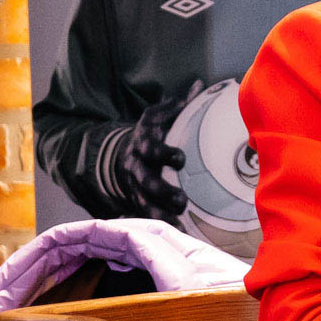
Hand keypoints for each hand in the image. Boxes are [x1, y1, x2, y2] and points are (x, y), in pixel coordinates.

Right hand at [110, 80, 203, 222]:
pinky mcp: (137, 202)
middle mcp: (137, 167)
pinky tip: (176, 236)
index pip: (151, 149)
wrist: (121, 155)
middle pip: (146, 182)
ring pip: (144, 204)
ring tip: (179, 226)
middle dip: (162, 192)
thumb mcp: (158, 116)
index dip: (164, 154)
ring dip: (160, 216)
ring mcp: (135, 187)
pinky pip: (145, 217)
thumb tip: (199, 84)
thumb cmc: (150, 134)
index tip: (180, 159)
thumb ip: (178, 104)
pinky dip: (158, 227)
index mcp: (144, 144)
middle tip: (181, 201)